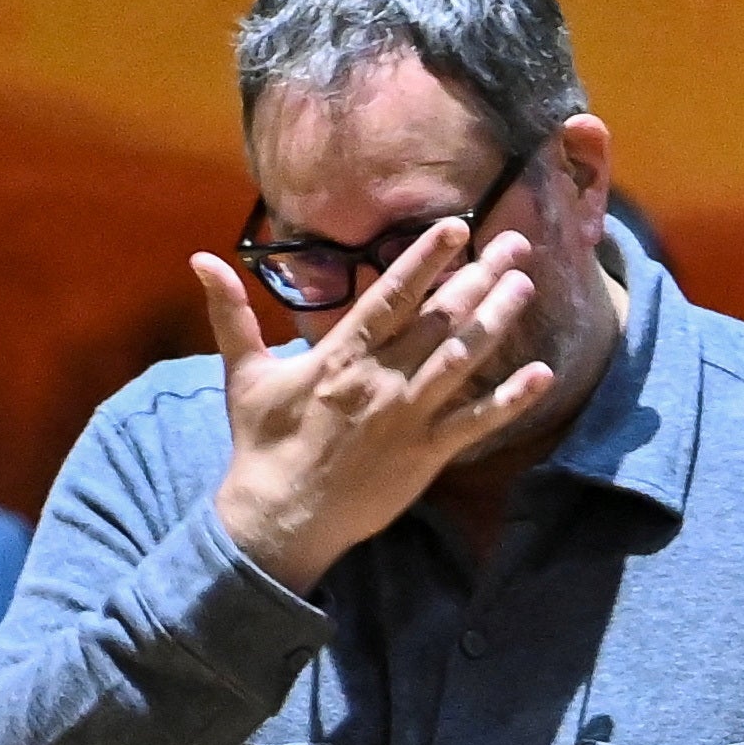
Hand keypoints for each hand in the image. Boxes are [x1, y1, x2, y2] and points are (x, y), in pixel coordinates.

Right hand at [193, 226, 553, 593]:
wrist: (280, 516)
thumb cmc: (263, 444)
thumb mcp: (244, 374)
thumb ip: (232, 314)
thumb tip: (200, 258)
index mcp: (341, 355)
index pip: (390, 295)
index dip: (425, 259)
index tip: (457, 227)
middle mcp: (380, 379)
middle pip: (439, 319)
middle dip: (480, 277)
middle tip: (516, 244)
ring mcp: (408, 417)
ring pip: (463, 360)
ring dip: (497, 321)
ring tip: (525, 286)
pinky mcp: (426, 456)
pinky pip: (477, 424)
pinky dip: (511, 400)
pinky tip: (543, 375)